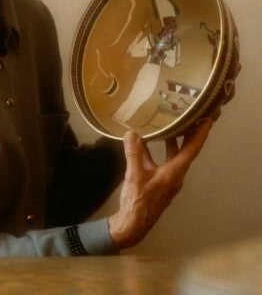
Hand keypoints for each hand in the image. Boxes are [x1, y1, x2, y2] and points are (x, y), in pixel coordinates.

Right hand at [107, 119, 211, 250]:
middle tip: (189, 116)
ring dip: (173, 141)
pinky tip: (145, 142)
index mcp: (174, 172)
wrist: (133, 223)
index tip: (207, 120)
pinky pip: (163, 161)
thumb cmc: (139, 200)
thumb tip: (131, 133)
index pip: (191, 150)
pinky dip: (158, 150)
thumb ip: (134, 153)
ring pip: (174, 156)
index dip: (200, 134)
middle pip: (186, 151)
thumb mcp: (135, 175)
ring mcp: (167, 179)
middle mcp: (175, 175)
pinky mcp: (158, 181)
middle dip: (188, 134)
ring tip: (169, 124)